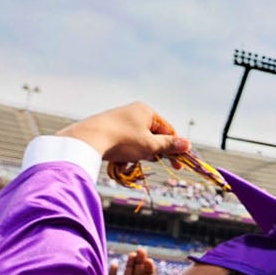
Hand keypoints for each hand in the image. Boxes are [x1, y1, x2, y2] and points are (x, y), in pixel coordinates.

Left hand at [56, 102, 189, 165]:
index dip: (175, 147)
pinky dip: (129, 151)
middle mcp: (134, 111)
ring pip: (139, 139)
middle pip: (154, 134)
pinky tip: (123, 159)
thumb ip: (169, 145)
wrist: (88, 139)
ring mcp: (120, 119)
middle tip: (155, 162)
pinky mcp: (109, 128)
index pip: (168, 130)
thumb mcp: (149, 145)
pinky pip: (126, 141)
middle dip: (156, 150)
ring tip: (135, 160)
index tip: (179, 164)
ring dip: (141, 152)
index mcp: (146, 111)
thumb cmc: (122, 140)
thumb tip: (187, 145)